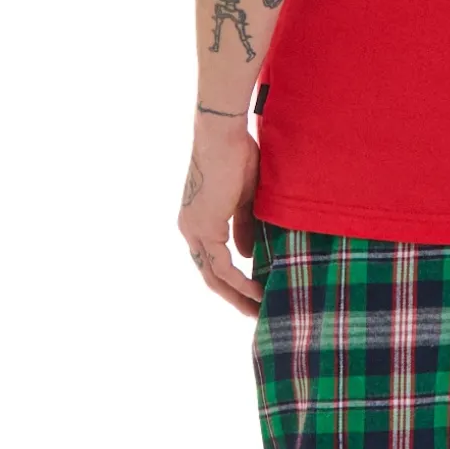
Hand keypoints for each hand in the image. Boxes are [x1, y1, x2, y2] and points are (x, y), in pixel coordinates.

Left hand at [178, 120, 264, 316]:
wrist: (223, 135)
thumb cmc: (237, 156)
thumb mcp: (247, 200)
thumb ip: (245, 228)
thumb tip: (248, 255)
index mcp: (199, 220)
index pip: (213, 261)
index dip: (232, 281)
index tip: (254, 293)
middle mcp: (191, 229)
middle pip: (210, 275)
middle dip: (233, 297)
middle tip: (255, 313)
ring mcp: (194, 229)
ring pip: (213, 275)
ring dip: (237, 295)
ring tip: (258, 310)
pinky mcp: (204, 227)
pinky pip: (221, 265)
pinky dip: (239, 281)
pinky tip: (257, 290)